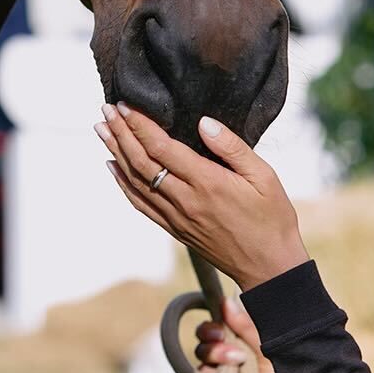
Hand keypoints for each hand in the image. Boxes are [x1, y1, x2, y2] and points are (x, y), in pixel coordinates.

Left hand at [94, 103, 309, 290]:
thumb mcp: (264, 176)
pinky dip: (123, 184)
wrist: (269, 268)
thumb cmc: (272, 218)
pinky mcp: (175, 230)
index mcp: (207, 183)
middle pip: (141, 162)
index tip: (125, 105)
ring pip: (136, 182)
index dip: (139, 125)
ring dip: (116, 154)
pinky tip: (113, 168)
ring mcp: (177, 218)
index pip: (162, 148)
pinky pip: (141, 204)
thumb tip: (203, 122)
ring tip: (102, 130)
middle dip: (121, 133)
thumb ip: (232, 147)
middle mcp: (185, 201)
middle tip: (106, 110)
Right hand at [195, 294, 304, 372]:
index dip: (209, 330)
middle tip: (239, 359)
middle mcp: (225, 361)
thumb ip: (246, 328)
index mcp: (238, 342)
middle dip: (217, 353)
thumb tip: (226, 302)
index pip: (209, 330)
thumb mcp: (269, 349)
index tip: (220, 333)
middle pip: (202, 349)